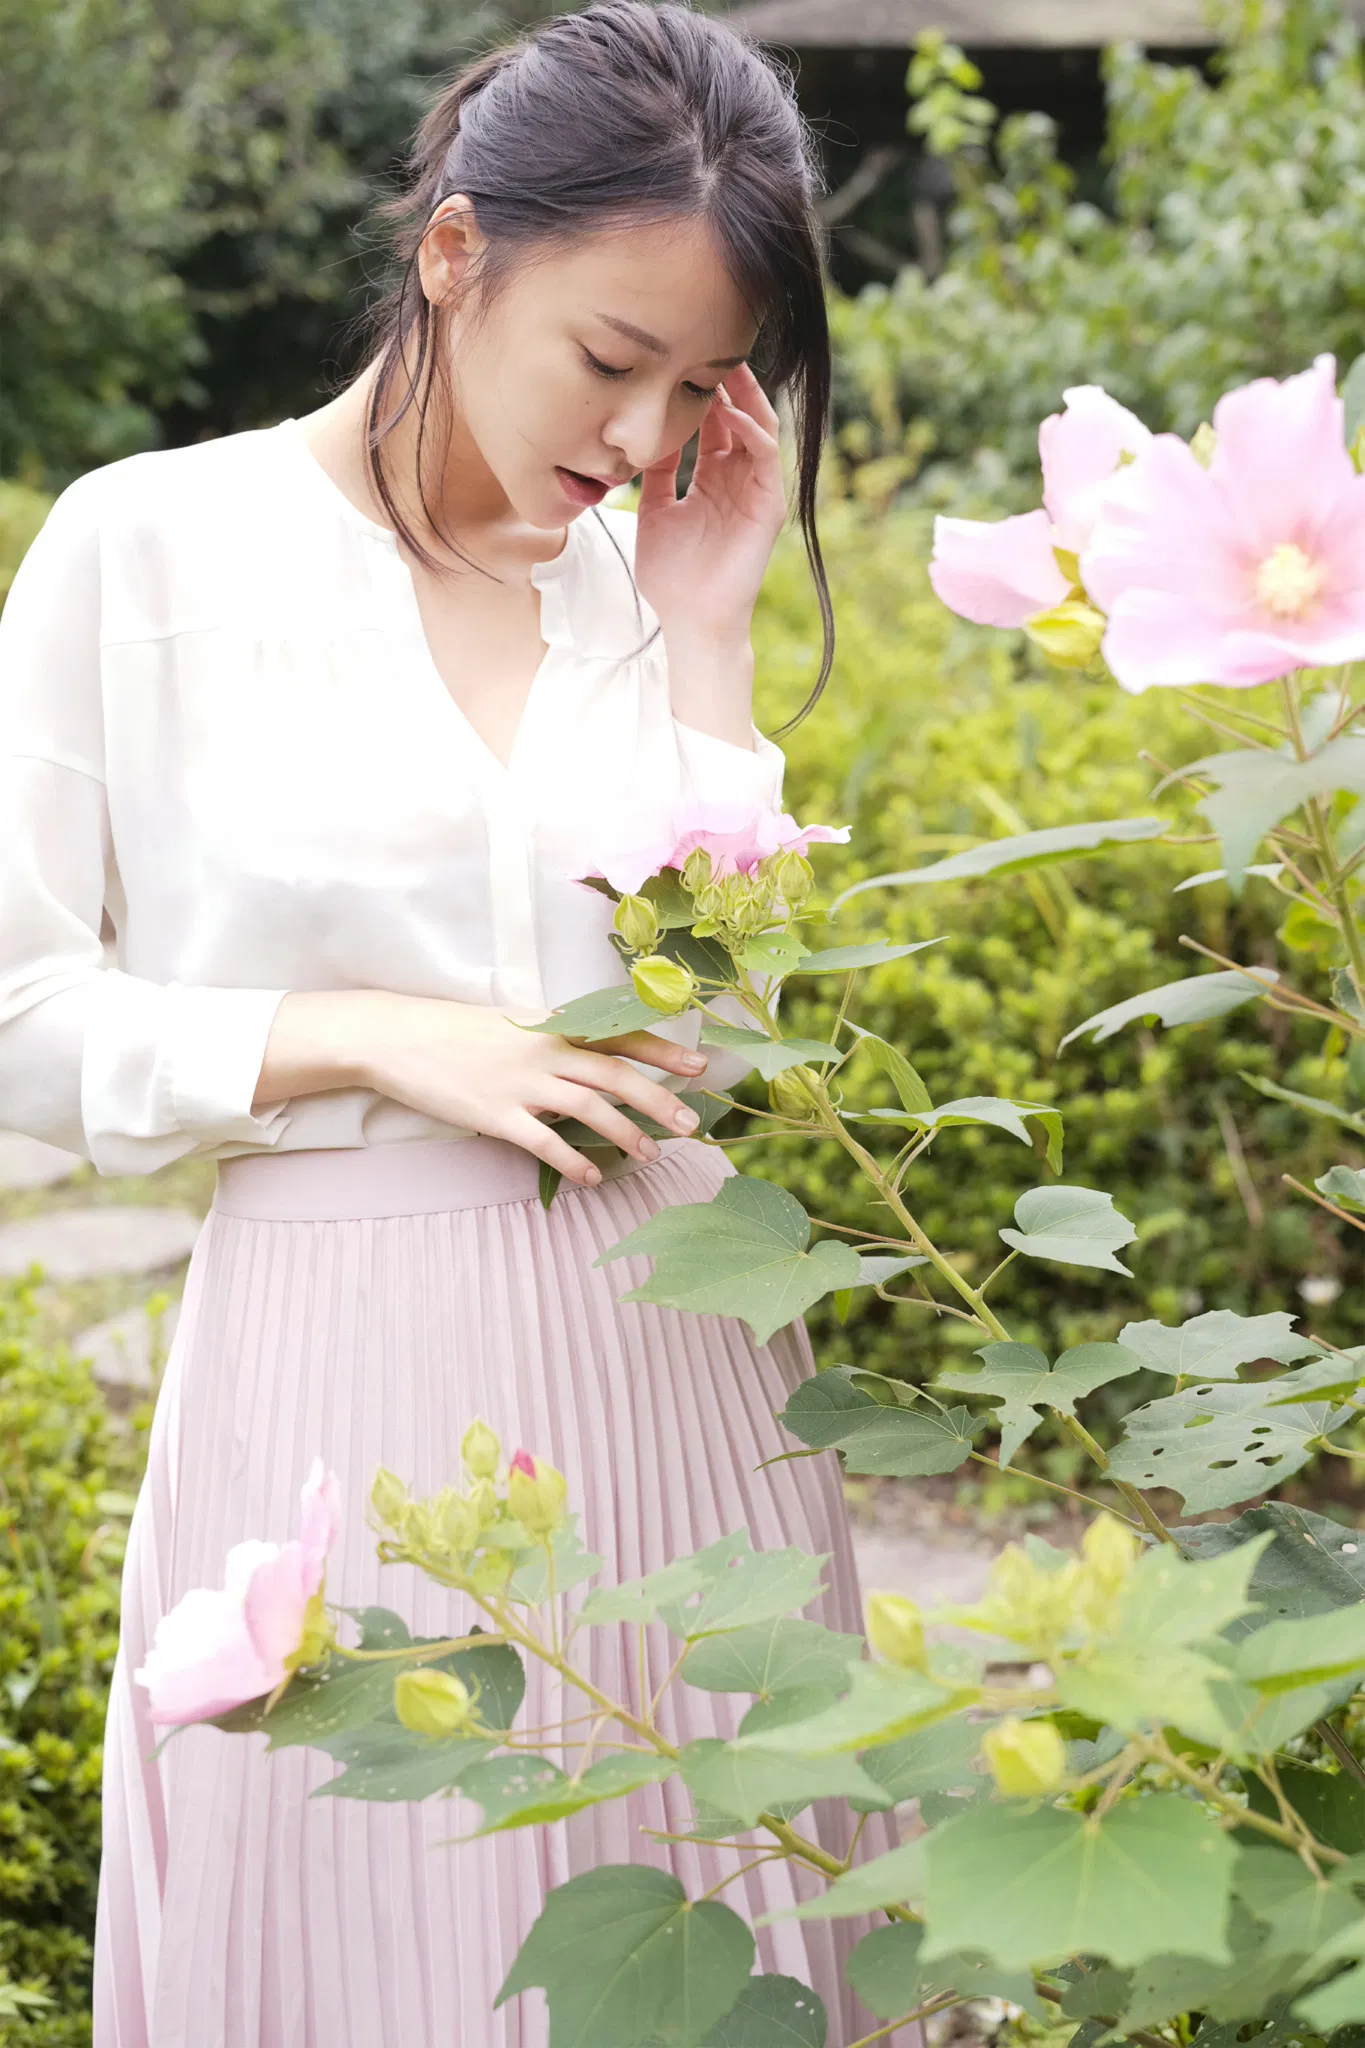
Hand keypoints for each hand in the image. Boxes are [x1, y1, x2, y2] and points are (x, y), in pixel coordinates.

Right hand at [353, 993, 708, 1188]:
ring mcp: (521, 1083)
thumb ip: (554, 1041)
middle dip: (660, 1100)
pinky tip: (594, 1178)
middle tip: (690, 1124)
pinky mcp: (496, 1113)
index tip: (699, 1067)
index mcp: (552, 1026)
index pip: (619, 1035)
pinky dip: (574, 1162)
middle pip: (616, 1075)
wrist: (400, 1038)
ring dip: (626, 1134)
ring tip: (650, 1156)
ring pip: (590, 1109)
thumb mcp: (514, 1025)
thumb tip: (593, 1059)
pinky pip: (546, 1142)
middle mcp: (545, 1051)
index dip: (662, 1052)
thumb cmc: (458, 1032)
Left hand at [633, 362, 786, 650]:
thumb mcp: (654, 511)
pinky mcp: (769, 506)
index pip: (716, 422)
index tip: (681, 358)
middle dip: (727, 381)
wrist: (689, 619)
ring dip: (743, 395)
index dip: (702, 390)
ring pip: (759, 427)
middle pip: (740, 415)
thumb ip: (657, 473)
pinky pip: (767, 457)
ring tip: (723, 364)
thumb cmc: (672, 575)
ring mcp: (757, 491)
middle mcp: (740, 479)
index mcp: (714, 479)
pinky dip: (751, 430)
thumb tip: (646, 434)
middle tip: (706, 343)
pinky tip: (729, 412)